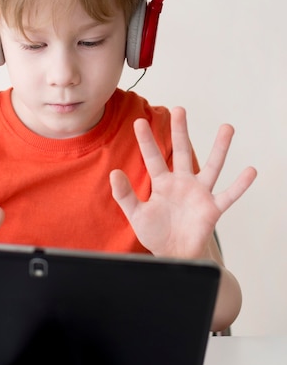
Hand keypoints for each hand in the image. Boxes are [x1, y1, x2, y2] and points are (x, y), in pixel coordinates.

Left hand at [110, 107, 256, 258]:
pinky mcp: (212, 208)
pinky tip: (250, 171)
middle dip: (180, 132)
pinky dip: (240, 185)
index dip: (146, 141)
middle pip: (183, 152)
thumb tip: (114, 173)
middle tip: (179, 110)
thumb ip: (124, 195)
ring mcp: (199, 194)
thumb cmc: (155, 233)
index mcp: (162, 183)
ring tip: (227, 128)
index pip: (153, 158)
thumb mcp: (136, 214)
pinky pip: (229, 195)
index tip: (139, 122)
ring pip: (212, 167)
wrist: (173, 255)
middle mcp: (182, 183)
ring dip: (220, 148)